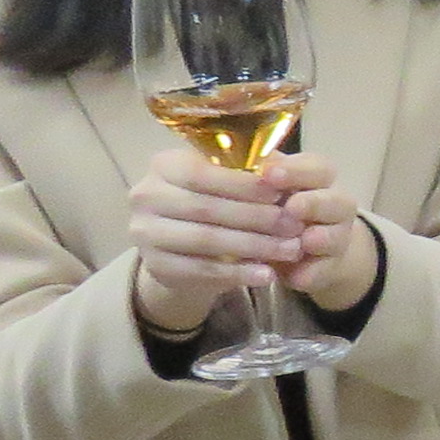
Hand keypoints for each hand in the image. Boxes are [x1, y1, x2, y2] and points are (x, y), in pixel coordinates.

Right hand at [126, 146, 365, 334]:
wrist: (183, 248)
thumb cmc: (214, 202)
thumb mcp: (226, 182)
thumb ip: (248, 174)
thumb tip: (282, 172)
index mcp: (164, 164)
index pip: (203, 172)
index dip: (244, 185)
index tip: (282, 193)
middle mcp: (146, 196)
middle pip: (206, 208)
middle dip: (257, 218)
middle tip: (295, 226)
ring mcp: (145, 233)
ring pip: (206, 239)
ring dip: (254, 246)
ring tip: (290, 250)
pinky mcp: (155, 265)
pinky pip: (201, 270)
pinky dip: (238, 273)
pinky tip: (267, 274)